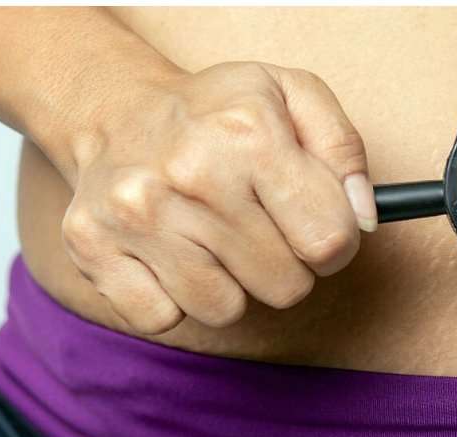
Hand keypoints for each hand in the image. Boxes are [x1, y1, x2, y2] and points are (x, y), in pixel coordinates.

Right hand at [59, 62, 376, 333]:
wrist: (116, 108)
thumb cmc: (220, 112)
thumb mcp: (295, 97)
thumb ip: (344, 152)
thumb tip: (363, 219)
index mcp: (249, 134)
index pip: (329, 241)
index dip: (337, 244)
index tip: (319, 229)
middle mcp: (190, 175)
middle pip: (284, 286)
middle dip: (287, 266)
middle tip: (262, 229)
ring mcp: (136, 215)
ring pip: (225, 310)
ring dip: (232, 285)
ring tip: (217, 239)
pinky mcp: (93, 248)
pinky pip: (163, 319)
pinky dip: (175, 298)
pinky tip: (174, 253)